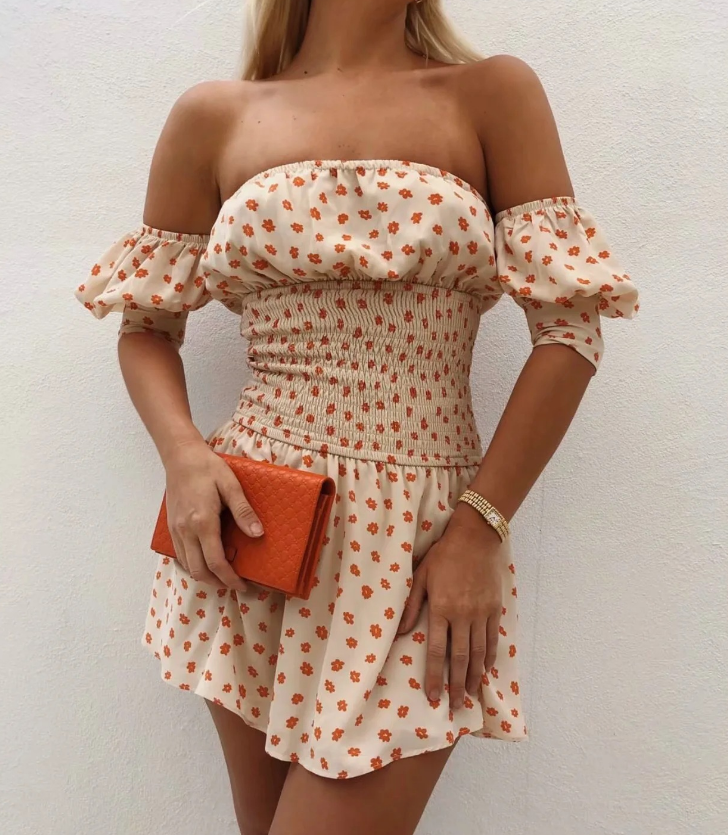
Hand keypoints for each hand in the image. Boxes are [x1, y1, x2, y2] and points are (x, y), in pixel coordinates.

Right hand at [163, 442, 263, 591]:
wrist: (180, 456)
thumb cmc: (207, 468)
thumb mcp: (231, 486)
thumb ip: (243, 512)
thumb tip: (258, 534)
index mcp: (202, 522)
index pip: (216, 562)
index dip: (230, 579)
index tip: (243, 586)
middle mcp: (186, 531)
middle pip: (199, 571)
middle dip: (218, 583)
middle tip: (235, 584)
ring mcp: (176, 530)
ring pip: (188, 566)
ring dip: (205, 575)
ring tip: (223, 574)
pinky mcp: (172, 527)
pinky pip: (181, 555)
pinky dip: (194, 564)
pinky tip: (207, 559)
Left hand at [397, 505, 503, 708]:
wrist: (475, 539)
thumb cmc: (443, 556)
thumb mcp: (421, 576)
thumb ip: (412, 605)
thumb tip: (403, 633)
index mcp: (441, 609)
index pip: (438, 652)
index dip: (435, 677)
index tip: (434, 697)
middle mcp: (463, 616)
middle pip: (459, 659)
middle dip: (456, 686)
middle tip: (454, 707)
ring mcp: (481, 614)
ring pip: (478, 653)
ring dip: (474, 677)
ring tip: (470, 695)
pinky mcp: (494, 609)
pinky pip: (492, 639)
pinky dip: (489, 657)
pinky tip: (485, 670)